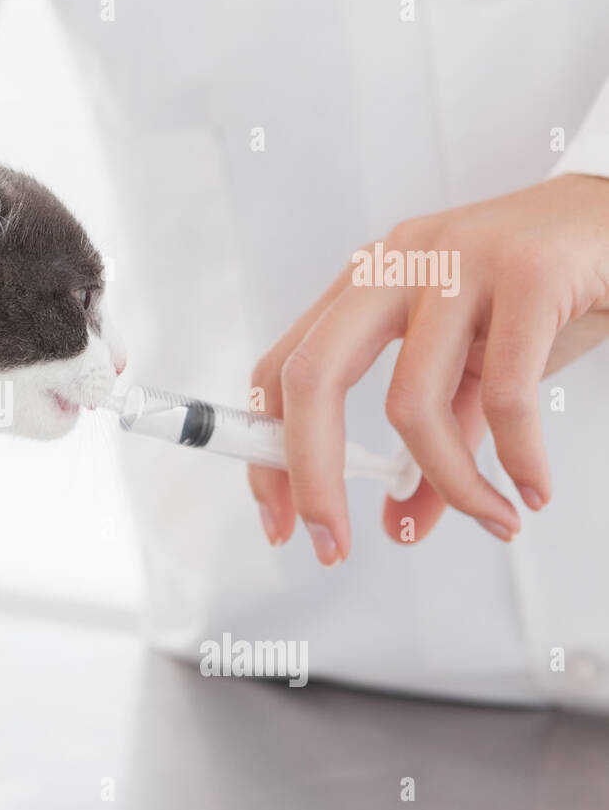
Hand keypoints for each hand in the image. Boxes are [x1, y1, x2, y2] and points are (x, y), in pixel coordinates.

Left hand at [250, 174, 608, 564]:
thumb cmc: (543, 295)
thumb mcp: (474, 371)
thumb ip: (434, 445)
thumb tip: (400, 525)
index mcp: (365, 284)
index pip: (281, 371)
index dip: (267, 454)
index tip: (279, 524)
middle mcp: (396, 265)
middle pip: (312, 378)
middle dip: (311, 475)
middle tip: (332, 546)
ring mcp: (456, 263)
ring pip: (412, 402)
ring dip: (451, 484)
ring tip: (494, 520)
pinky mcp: (527, 273)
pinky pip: (504, 396)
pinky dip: (517, 460)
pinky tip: (531, 491)